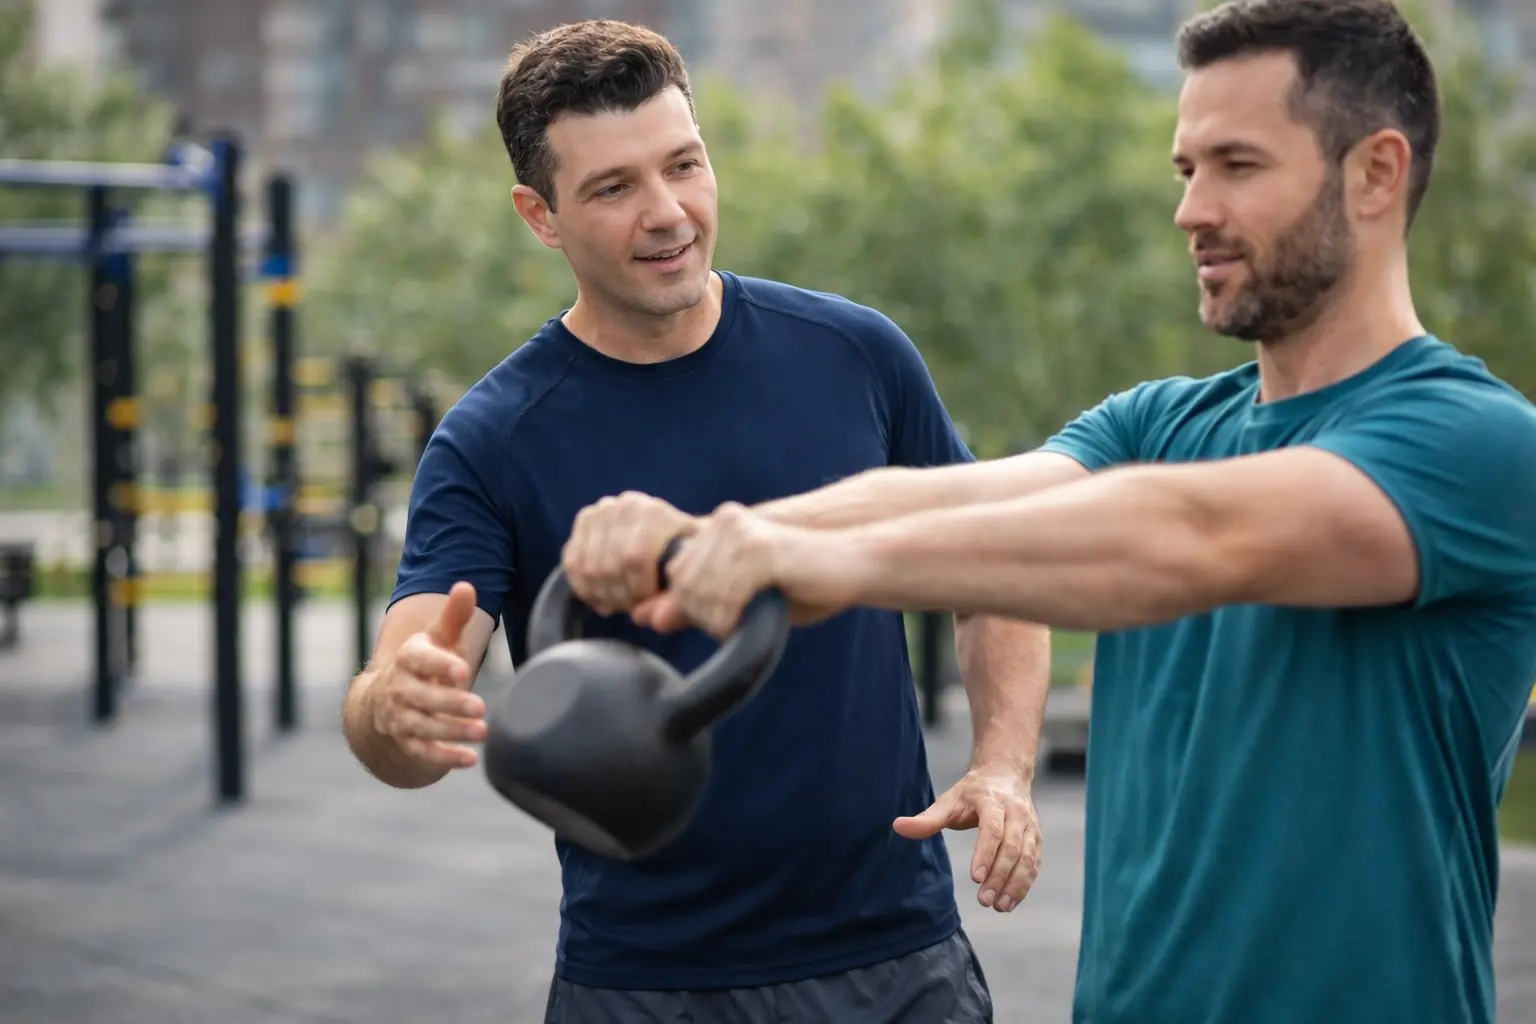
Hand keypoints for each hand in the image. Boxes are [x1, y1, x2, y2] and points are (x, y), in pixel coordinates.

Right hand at [366, 582, 486, 770]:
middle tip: (481, 706)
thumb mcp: (439, 637)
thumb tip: (466, 585)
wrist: (389, 698)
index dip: (439, 664)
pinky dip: (445, 758)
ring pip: (423, 727)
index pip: (419, 659)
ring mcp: (400, 717)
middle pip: (422, 697)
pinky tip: (470, 759)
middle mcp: (399, 688)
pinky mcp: (406, 742)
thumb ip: (454, 616)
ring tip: (482, 731)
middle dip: (450, 703)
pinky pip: (423, 752)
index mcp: (409, 658)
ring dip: (452, 731)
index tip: (462, 670)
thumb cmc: (427, 661)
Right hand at [562, 491, 698, 615]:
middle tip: (633, 607)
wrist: (672, 529)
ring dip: (602, 595)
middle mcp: (626, 506)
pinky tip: (602, 599)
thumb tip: (643, 617)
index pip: (634, 558)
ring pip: (589, 568)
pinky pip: (573, 564)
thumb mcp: (692, 571)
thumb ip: (674, 597)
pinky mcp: (585, 520)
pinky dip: (584, 589)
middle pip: (609, 566)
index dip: (638, 590)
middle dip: (621, 596)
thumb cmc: (688, 556)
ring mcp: (602, 512)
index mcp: (656, 514)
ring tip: (620, 603)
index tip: (647, 603)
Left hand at [631, 502, 856, 638]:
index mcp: (713, 528)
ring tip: (754, 613)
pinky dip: (736, 617)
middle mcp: (723, 522)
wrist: (851, 566)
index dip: (696, 610)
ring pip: (701, 593)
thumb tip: (646, 617)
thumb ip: (692, 604)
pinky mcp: (760, 548)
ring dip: (724, 619)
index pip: (674, 580)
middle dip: (708, 616)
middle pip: (684, 588)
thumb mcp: (736, 598)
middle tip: (743, 618)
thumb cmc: (799, 584)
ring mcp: (741, 532)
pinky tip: (760, 610)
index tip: (729, 616)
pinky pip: (726, 596)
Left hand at [893, 763, 1039, 912]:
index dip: (985, 853)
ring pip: (1026, 858)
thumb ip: (927, 818)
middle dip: (999, 876)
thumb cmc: (973, 792)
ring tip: (999, 907)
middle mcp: (1016, 813)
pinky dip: (1023, 885)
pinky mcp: (1036, 839)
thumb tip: (898, 827)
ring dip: (1015, 885)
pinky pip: (1033, 864)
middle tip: (984, 900)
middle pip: (1011, 847)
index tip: (975, 877)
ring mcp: (1030, 827)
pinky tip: (1009, 902)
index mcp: (993, 801)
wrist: (1006, 775)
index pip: (993, 829)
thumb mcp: (949, 800)